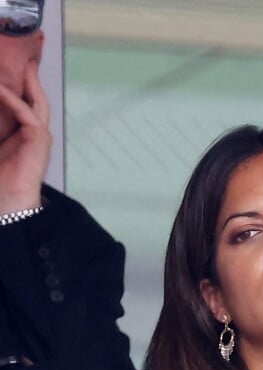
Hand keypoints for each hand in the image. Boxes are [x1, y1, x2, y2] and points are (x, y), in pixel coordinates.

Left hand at [0, 61, 50, 213]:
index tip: (10, 72)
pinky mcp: (39, 138)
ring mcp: (40, 135)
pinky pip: (25, 111)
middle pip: (35, 98)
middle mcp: (36, 134)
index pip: (24, 104)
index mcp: (25, 136)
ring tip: (22, 63)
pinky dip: (11, 98)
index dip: (18, 87)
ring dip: (28, 81)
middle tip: (25, 58)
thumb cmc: (0, 178)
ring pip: (35, 101)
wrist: (9, 199)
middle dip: (31, 78)